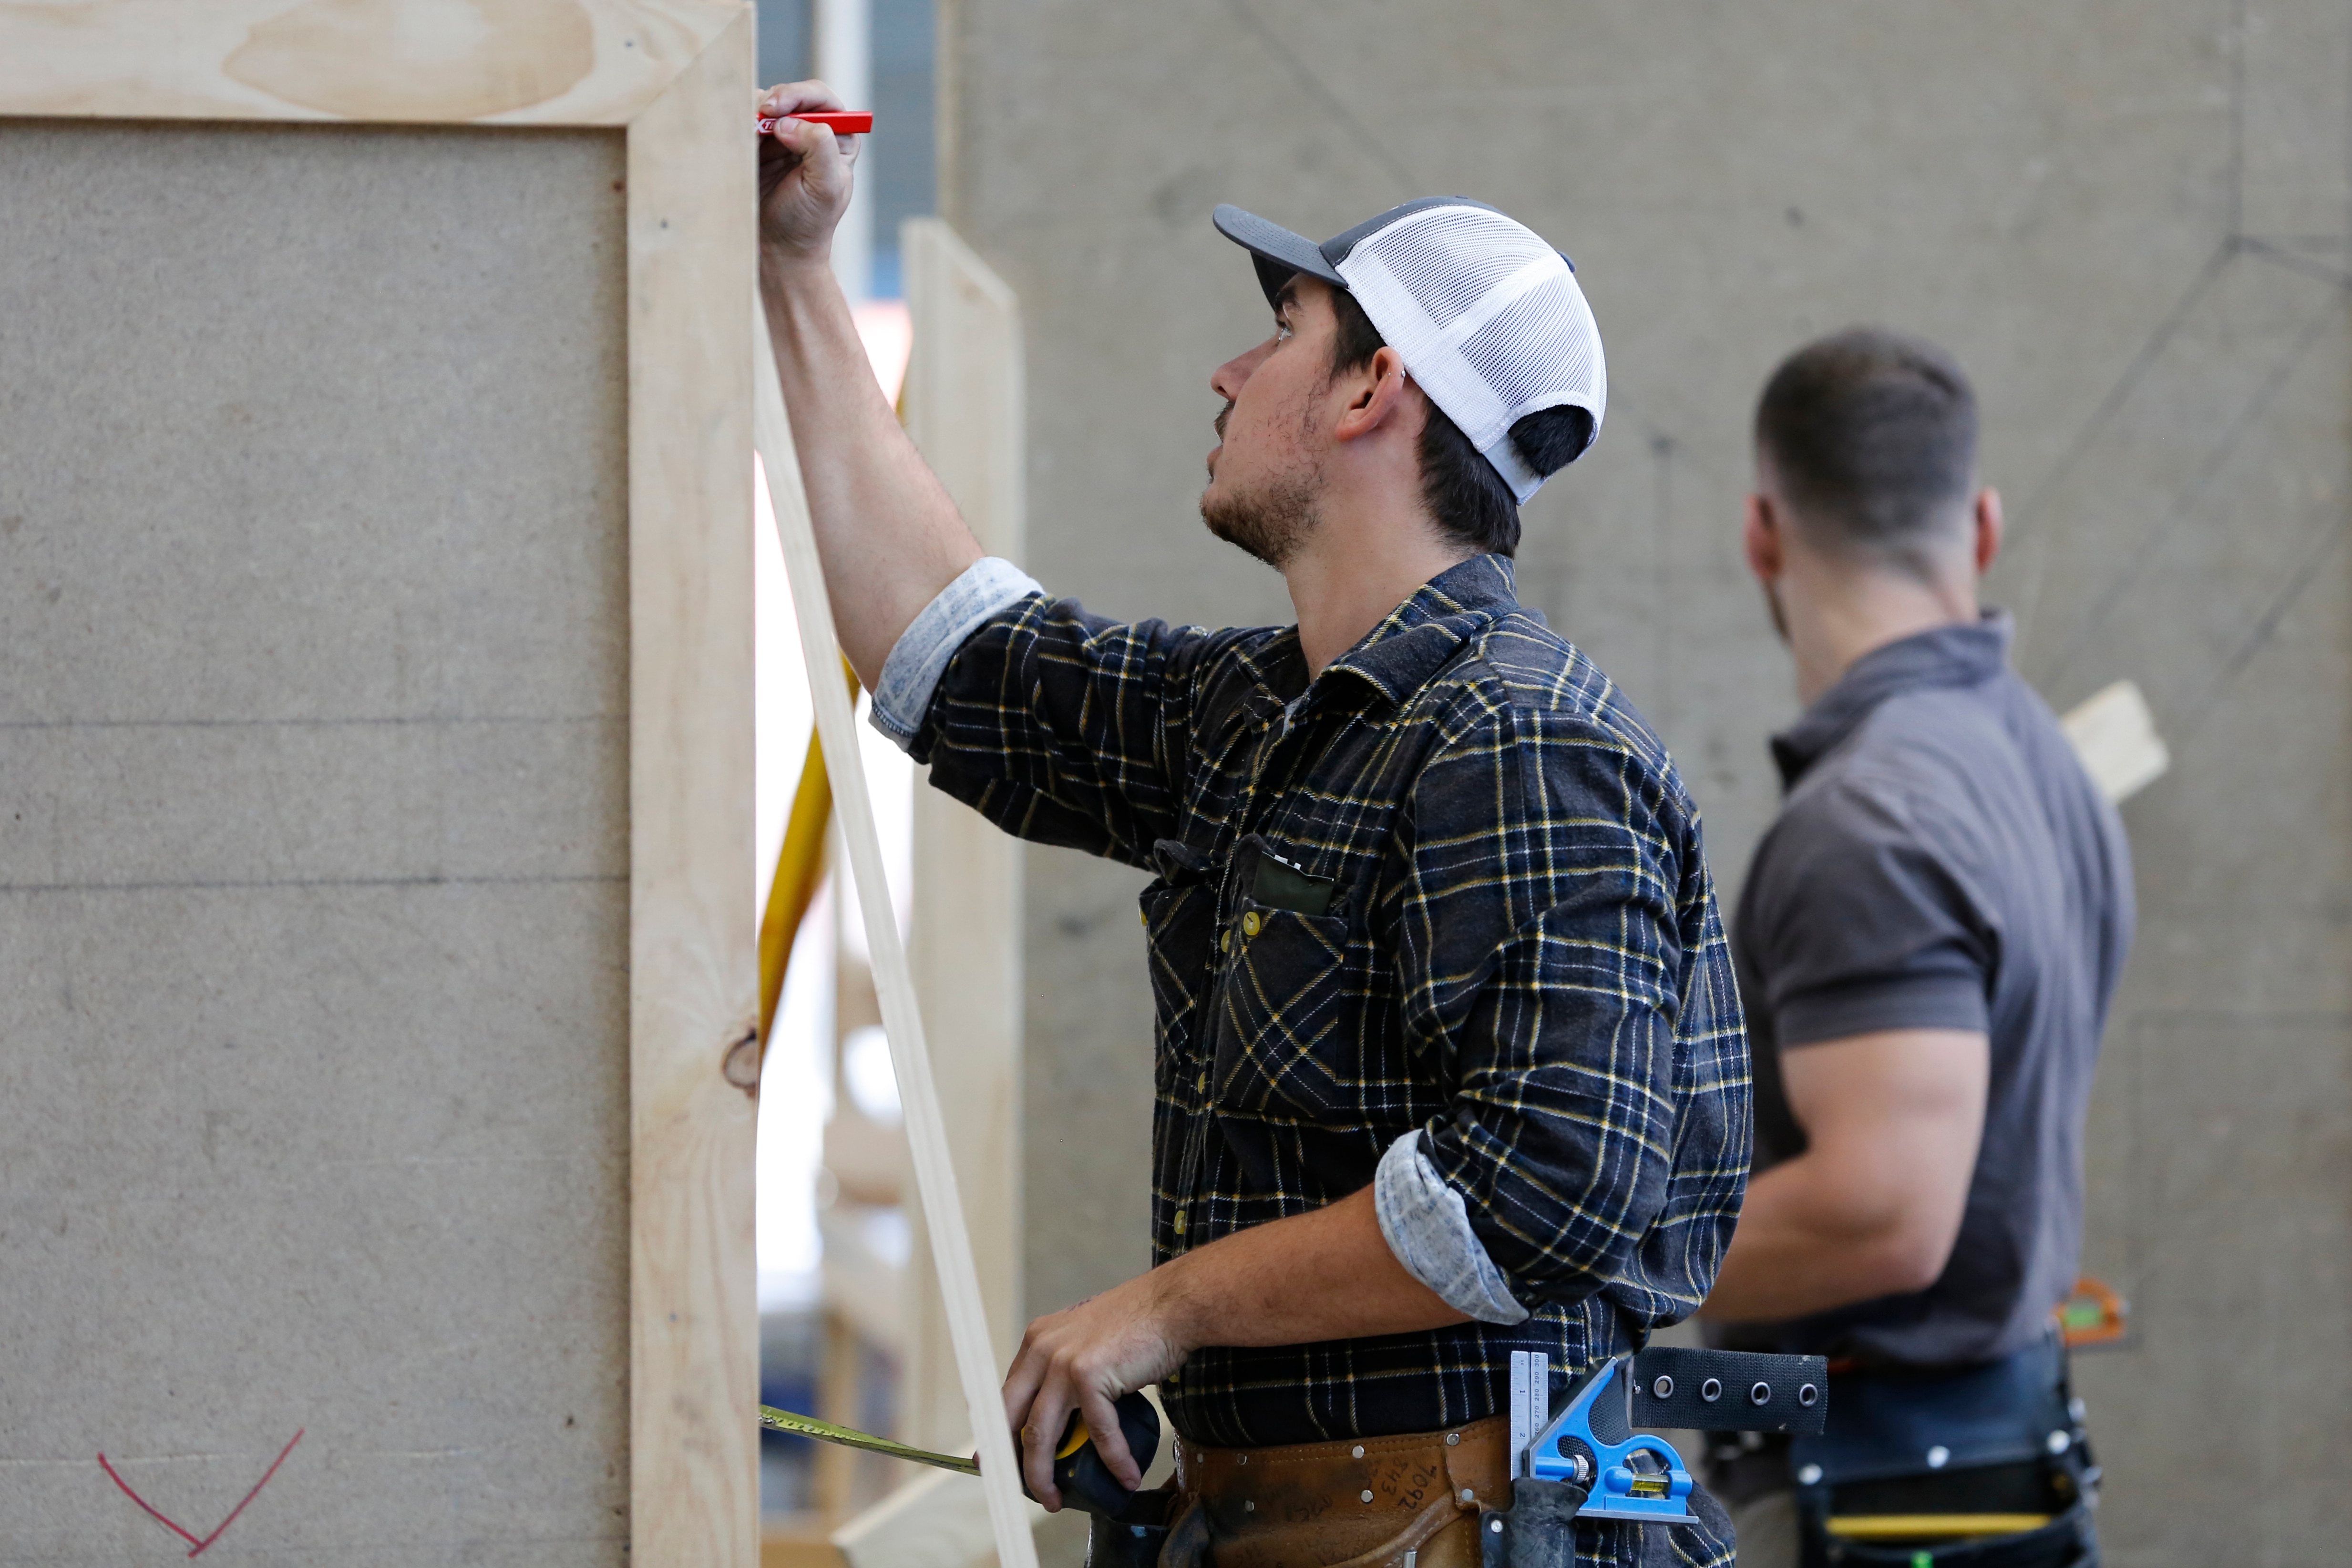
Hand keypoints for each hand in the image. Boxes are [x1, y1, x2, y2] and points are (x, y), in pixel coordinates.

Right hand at [757, 80, 860, 266]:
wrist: (778, 249)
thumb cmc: (808, 222)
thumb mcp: (825, 188)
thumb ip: (819, 148)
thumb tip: (790, 122)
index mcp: (838, 139)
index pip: (822, 99)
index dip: (800, 96)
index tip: (776, 109)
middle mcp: (812, 132)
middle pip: (792, 96)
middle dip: (773, 101)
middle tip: (757, 115)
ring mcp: (783, 137)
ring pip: (766, 105)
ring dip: (754, 112)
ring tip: (748, 133)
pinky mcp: (758, 147)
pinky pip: (747, 123)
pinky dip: (740, 124)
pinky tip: (739, 138)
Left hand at [999, 1268, 1194, 1509]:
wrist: (1173, 1305)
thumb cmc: (1138, 1326)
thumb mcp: (1084, 1340)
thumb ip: (1065, 1368)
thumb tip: (1061, 1414)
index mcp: (1036, 1342)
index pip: (1004, 1396)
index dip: (996, 1434)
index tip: (992, 1463)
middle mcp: (1041, 1350)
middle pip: (1012, 1420)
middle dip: (1012, 1464)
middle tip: (1025, 1492)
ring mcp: (1063, 1362)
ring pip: (1040, 1435)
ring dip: (1047, 1476)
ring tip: (1058, 1500)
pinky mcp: (1090, 1376)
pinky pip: (1098, 1433)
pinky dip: (1114, 1460)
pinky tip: (1127, 1476)